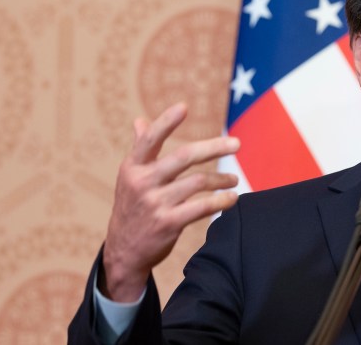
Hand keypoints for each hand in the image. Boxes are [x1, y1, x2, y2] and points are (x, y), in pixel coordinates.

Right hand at [100, 102, 239, 301]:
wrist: (124, 253)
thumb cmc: (132, 208)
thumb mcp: (129, 178)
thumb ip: (139, 149)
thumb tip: (139, 121)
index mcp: (133, 167)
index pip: (149, 140)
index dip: (165, 122)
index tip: (184, 107)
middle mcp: (142, 182)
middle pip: (184, 157)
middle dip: (214, 147)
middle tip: (237, 143)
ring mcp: (155, 204)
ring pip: (198, 182)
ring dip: (221, 180)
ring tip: (234, 180)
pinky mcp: (167, 223)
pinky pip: (202, 208)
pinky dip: (221, 201)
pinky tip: (232, 198)